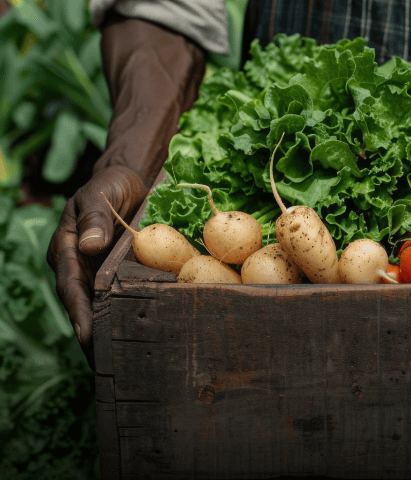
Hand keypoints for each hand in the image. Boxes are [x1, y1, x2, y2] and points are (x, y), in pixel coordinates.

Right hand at [46, 166, 146, 361]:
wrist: (128, 181)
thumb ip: (95, 218)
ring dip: (108, 336)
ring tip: (119, 366)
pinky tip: (137, 340)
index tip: (85, 335)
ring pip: (100, 309)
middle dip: (91, 336)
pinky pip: (120, 300)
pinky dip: (126, 319)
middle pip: (83, 306)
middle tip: (104, 366)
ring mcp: (98, 274)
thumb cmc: (110, 186)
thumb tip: (90, 246)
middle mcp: (80, 267)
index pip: (70, 285)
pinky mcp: (118, 276)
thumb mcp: (99, 194)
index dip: (78, 311)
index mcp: (68, 249)